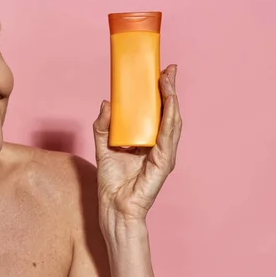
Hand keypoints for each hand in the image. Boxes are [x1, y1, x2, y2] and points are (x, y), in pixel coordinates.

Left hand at [93, 64, 181, 223]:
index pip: (157, 112)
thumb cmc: (112, 182)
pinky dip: (170, 118)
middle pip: (167, 113)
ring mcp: (164, 154)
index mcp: (148, 141)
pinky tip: (169, 103)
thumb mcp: (103, 147)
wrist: (113, 207)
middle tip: (168, 69)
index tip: (160, 72)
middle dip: (169, 89)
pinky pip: (168, 136)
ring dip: (171, 99)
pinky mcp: (163, 163)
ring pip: (172, 121)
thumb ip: (103, 126)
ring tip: (168, 80)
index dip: (160, 92)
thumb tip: (106, 102)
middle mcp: (159, 146)